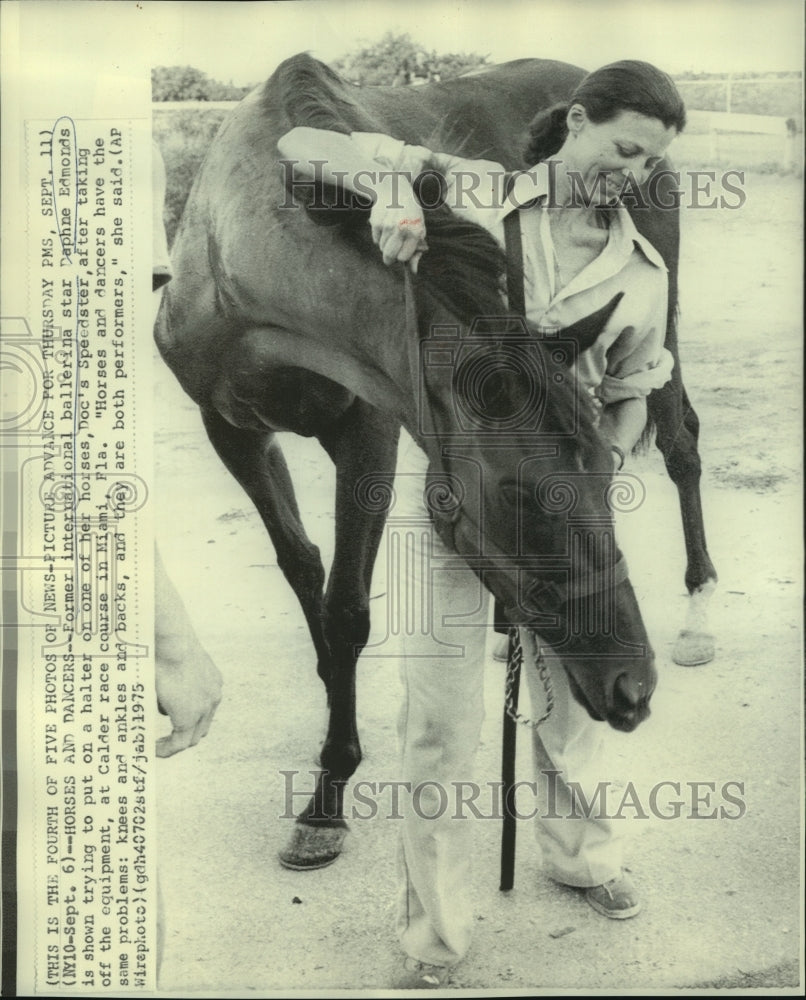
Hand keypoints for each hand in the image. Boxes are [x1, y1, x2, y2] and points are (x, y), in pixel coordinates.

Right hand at [154, 544, 221, 756]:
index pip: (203, 707)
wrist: (171, 641)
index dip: (188, 718)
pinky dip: (167, 748)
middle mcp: (212, 695)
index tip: (170, 722)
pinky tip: (154, 749)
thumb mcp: (171, 662)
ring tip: (157, 746)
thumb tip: (153, 695)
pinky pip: (180, 742)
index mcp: (210, 680)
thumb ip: (168, 682)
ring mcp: (204, 706)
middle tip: (165, 740)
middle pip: (201, 726)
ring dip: (174, 743)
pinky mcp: (190, 716)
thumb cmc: (166, 644)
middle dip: (183, 735)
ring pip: (192, 736)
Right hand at [370, 179, 427, 269]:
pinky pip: (375, 239)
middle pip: (389, 256)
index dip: (402, 256)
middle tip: (392, 250)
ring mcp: (387, 225)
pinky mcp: (376, 222)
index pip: (403, 258)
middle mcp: (401, 228)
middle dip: (390, 257)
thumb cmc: (411, 213)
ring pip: (382, 248)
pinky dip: (379, 236)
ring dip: (385, 244)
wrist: (395, 190)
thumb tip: (413, 271)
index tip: (403, 251)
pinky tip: (385, 225)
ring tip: (391, 231)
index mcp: (414, 231)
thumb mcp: (419, 229)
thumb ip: (417, 251)